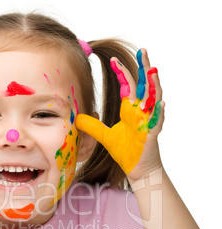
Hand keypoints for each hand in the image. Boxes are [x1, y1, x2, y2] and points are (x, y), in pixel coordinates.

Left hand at [76, 48, 164, 181]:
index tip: (114, 60)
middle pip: (145, 86)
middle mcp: (141, 112)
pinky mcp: (152, 134)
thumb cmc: (126, 151)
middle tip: (142, 51)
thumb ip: (92, 126)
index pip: (128, 87)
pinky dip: (159, 112)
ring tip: (153, 71)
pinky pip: (157, 121)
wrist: (138, 169)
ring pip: (154, 99)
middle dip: (144, 68)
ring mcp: (149, 121)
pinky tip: (160, 103)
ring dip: (154, 85)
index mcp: (131, 110)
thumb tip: (77, 118)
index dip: (123, 73)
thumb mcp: (105, 136)